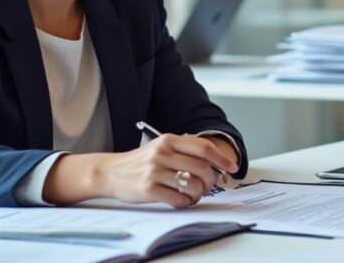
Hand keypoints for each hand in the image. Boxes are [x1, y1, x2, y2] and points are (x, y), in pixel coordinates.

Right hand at [98, 133, 238, 207]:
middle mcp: (162, 153)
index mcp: (169, 140)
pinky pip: (178, 199)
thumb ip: (186, 151)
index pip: (204, 148)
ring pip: (193, 185)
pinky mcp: (148, 189)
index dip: (221, 159)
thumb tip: (217, 165)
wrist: (111, 172)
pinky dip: (186, 202)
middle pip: (202, 168)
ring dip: (200, 193)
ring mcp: (154, 171)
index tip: (232, 168)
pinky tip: (183, 200)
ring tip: (195, 194)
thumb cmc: (142, 161)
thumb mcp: (162, 147)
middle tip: (210, 186)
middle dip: (212, 180)